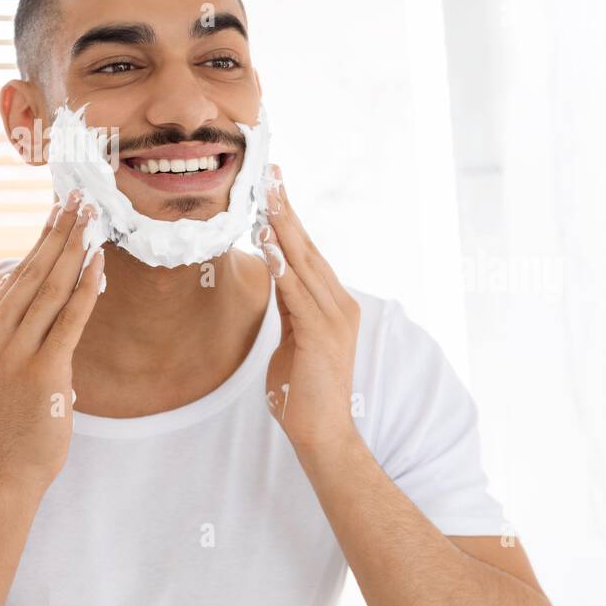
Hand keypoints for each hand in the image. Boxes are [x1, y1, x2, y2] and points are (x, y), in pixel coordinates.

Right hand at [0, 191, 103, 489]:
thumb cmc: (14, 418)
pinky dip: (87, 288)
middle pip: (32, 273)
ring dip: (74, 249)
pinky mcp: (44, 370)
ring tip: (91, 218)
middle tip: (79, 198)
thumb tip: (18, 287)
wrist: (10, 466)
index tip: (58, 210)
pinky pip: (70, 319)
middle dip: (58, 232)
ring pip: (50, 289)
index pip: (15, 275)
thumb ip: (8, 328)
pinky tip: (98, 263)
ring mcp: (16, 354)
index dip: (40, 239)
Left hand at [259, 166, 361, 455]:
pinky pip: (296, 291)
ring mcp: (335, 318)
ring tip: (265, 195)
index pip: (308, 253)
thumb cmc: (304, 391)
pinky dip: (281, 264)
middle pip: (308, 248)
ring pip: (303, 262)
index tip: (274, 187)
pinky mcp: (322, 333)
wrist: (323, 432)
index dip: (290, 219)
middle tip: (269, 173)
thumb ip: (291, 307)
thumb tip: (278, 276)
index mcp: (335, 304)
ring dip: (282, 226)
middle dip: (286, 209)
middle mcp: (340, 304)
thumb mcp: (294, 339)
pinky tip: (265, 240)